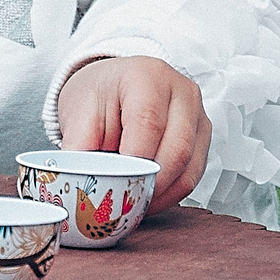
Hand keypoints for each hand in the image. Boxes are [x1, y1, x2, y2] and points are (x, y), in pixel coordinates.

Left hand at [57, 56, 211, 210]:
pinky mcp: (203, 135)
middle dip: (149, 185)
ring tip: (133, 204)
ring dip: (161, 194)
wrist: (112, 86)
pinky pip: (194, 174)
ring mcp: (198, 113)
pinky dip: (171, 193)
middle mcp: (181, 91)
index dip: (133, 162)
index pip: (148, 124)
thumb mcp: (77, 115)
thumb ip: (79, 150)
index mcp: (146, 76)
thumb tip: (79, 187)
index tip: (115, 186)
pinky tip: (148, 196)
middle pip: (177, 149)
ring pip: (190, 168)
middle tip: (124, 204)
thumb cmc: (98, 96)